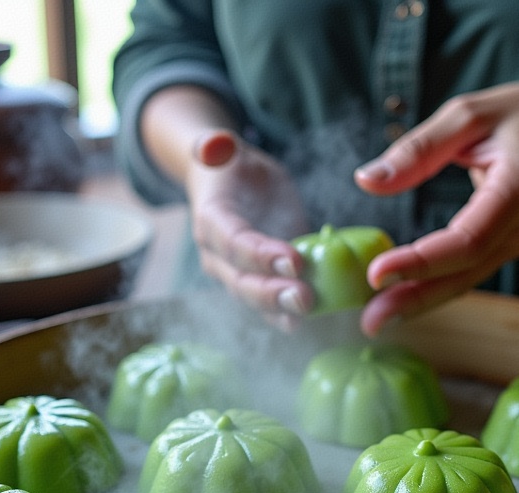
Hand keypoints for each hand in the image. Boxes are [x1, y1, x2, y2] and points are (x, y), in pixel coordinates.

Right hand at [185, 130, 314, 329]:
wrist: (230, 186)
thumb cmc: (231, 167)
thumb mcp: (224, 149)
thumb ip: (216, 145)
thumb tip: (213, 146)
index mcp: (210, 221)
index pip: (234, 242)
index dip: (260, 254)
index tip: (294, 259)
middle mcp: (217, 256)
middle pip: (241, 280)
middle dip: (272, 292)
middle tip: (305, 298)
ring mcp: (235, 274)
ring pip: (254, 298)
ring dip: (280, 309)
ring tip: (307, 313)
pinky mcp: (256, 281)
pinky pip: (267, 304)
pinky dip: (284, 315)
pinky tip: (307, 321)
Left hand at [353, 81, 518, 335]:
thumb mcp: (470, 114)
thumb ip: (420, 148)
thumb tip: (367, 180)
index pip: (469, 238)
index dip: (424, 260)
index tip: (378, 272)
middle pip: (465, 271)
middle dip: (414, 298)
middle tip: (369, 321)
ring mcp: (518, 242)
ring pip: (464, 280)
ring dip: (418, 301)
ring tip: (374, 320)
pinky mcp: (506, 248)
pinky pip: (466, 273)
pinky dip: (431, 289)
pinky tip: (398, 301)